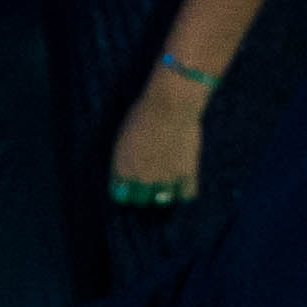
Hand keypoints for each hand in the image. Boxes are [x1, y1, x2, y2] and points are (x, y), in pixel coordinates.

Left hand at [106, 67, 212, 210]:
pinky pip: (186, 195)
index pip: (120, 196)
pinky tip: (183, 182)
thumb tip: (126, 176)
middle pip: (141, 201)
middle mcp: (142, 178)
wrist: (170, 105)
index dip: (125, 192)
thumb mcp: (123, 137)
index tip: (129, 187)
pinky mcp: (187, 174)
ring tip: (165, 184)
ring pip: (163, 200)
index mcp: (122, 169)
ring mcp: (165, 179)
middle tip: (148, 184)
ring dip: (163, 194)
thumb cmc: (143, 113)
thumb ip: (124, 159)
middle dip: (143, 194)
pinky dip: (185, 191)